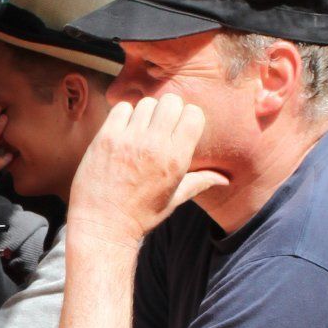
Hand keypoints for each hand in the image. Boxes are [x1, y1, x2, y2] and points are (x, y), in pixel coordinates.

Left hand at [69, 94, 226, 246]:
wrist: (102, 225)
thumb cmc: (140, 215)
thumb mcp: (174, 200)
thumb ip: (200, 182)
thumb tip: (225, 180)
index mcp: (176, 159)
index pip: (194, 114)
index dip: (188, 117)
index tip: (179, 128)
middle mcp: (154, 146)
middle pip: (171, 101)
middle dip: (169, 110)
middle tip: (160, 125)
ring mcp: (128, 140)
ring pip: (146, 103)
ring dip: (146, 112)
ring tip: (140, 130)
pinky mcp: (106, 138)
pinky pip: (121, 108)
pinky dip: (124, 114)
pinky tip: (124, 130)